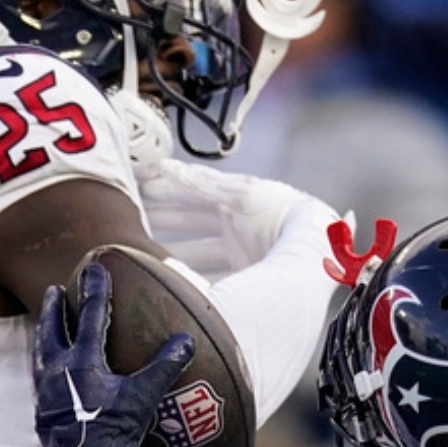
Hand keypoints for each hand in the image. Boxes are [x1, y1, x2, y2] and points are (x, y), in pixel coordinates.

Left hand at [33, 262, 194, 446]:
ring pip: (41, 353)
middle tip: (52, 290)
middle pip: (51, 329)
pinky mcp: (41, 412)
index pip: (89, 315)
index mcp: (82, 360)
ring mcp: (44, 392)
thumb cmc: (115, 430)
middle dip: (53, 307)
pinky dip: (44, 367)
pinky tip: (48, 373)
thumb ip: (165, 366)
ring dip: (45, 335)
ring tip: (46, 327)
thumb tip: (186, 340)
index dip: (95, 290)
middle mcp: (57, 370)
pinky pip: (39, 380)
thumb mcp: (144, 395)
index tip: (94, 267)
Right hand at [137, 158, 336, 279]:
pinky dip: (189, 275)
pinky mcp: (244, 280)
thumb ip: (201, 182)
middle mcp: (240, 227)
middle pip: (193, 220)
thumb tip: (166, 166)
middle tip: (134, 215)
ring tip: (143, 248)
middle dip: (164, 217)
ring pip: (197, 249)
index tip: (141, 188)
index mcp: (238, 201)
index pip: (194, 194)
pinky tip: (168, 277)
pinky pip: (209, 276)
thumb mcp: (237, 194)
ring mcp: (242, 254)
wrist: (312, 252)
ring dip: (171, 248)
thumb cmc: (282, 215)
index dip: (167, 190)